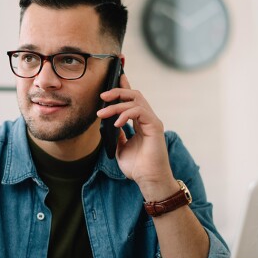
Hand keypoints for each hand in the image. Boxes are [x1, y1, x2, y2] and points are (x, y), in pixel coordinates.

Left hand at [96, 74, 177, 201]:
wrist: (148, 180)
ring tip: (102, 113)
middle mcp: (148, 119)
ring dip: (116, 104)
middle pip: (134, 94)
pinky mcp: (155, 126)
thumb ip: (117, 134)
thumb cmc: (137, 167)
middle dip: (117, 91)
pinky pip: (139, 111)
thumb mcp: (121, 148)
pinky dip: (125, 114)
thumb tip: (108, 124)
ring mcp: (152, 121)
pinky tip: (116, 123)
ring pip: (135, 100)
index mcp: (141, 122)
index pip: (132, 99)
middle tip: (102, 96)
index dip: (124, 87)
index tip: (115, 77)